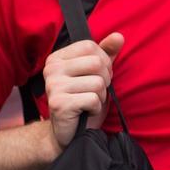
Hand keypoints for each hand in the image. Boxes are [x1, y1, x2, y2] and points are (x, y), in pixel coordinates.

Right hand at [43, 32, 123, 149]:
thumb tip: (118, 36)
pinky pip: (93, 99)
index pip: (90, 46)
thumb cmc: (82, 100)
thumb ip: (106, 54)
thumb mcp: (96, 74)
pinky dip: (95, 107)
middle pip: (96, 63)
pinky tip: (85, 111)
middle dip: (104, 80)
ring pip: (98, 82)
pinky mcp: (59, 103)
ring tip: (89, 102)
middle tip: (94, 92)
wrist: (67, 133)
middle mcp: (51, 69)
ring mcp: (53, 86)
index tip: (97, 76)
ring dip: (100, 96)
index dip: (103, 61)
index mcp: (57, 58)